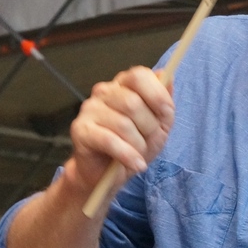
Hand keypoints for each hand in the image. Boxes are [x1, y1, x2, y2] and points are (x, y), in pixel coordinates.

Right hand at [65, 66, 174, 192]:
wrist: (106, 172)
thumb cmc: (134, 144)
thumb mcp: (159, 125)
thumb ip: (165, 102)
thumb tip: (166, 75)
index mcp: (123, 84)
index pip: (138, 75)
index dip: (156, 94)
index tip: (166, 113)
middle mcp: (104, 92)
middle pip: (133, 102)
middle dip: (149, 127)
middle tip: (149, 141)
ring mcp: (89, 109)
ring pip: (123, 124)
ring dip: (138, 144)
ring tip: (139, 154)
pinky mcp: (80, 130)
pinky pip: (110, 141)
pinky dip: (128, 155)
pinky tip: (136, 164)